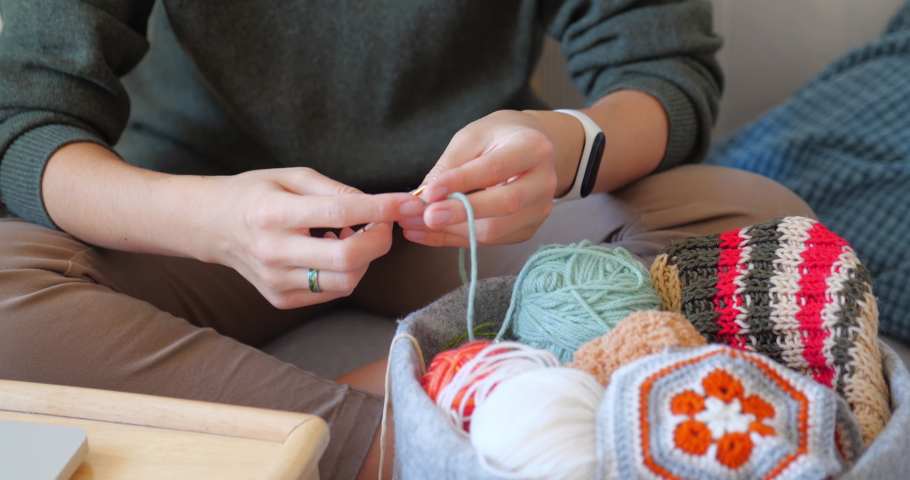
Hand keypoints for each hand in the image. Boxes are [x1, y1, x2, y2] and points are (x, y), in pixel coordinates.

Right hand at [203, 167, 415, 308]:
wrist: (211, 227)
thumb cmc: (255, 194)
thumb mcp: (291, 176)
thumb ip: (335, 190)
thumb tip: (377, 205)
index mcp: (272, 213)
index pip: (339, 213)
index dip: (380, 209)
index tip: (406, 202)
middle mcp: (272, 252)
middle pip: (347, 258)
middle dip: (379, 241)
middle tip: (382, 224)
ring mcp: (275, 281)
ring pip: (344, 281)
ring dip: (364, 259)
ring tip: (353, 236)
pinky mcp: (281, 299)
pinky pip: (330, 292)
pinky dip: (344, 272)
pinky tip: (333, 251)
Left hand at [398, 110, 578, 246]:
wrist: (530, 148)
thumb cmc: (498, 137)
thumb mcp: (472, 137)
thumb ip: (450, 166)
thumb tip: (423, 199)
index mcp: (534, 148)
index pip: (495, 169)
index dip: (461, 182)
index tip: (429, 192)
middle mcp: (544, 182)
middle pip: (504, 206)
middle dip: (460, 214)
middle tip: (424, 217)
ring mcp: (539, 210)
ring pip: (494, 231)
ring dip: (450, 232)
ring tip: (414, 226)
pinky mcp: (527, 229)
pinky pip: (488, 241)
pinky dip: (455, 239)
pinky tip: (428, 233)